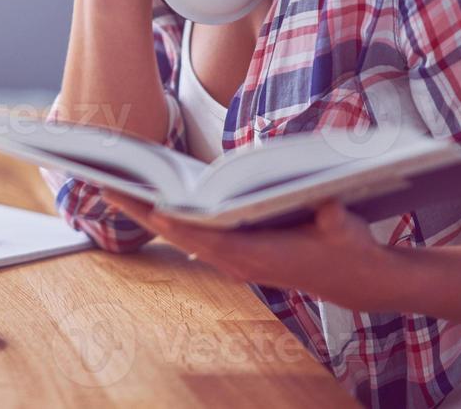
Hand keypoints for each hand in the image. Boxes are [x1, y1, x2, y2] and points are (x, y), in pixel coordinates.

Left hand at [100, 191, 403, 311]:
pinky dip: (165, 216)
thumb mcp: (347, 229)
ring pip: (178, 233)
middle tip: (102, 183)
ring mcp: (232, 259)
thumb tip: (328, 207)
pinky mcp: (233, 254)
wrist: (358, 278)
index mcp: (259, 256)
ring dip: (145, 211)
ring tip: (111, 184)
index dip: (178, 221)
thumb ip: (335, 220)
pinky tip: (144, 198)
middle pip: (179, 232)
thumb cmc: (351, 247)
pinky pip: (189, 234)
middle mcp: (238, 261)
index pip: (208, 237)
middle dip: (140, 208)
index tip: (148, 205)